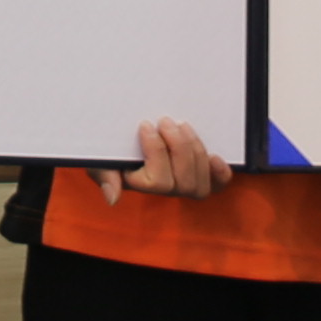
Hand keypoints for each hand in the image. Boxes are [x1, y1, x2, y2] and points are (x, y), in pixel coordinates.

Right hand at [115, 118, 233, 197]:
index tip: (146, 125)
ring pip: (200, 183)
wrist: (122, 132)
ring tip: (183, 126)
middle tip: (166, 122)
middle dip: (179, 149)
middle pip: (184, 183)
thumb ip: (104, 175)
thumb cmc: (109, 147)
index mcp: (139, 185)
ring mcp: (183, 183)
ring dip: (195, 152)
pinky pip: (216, 185)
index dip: (156, 152)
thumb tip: (114, 198)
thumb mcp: (100, 157)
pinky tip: (216, 157)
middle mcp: (164, 189)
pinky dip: (220, 174)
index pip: (157, 182)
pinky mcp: (199, 173)